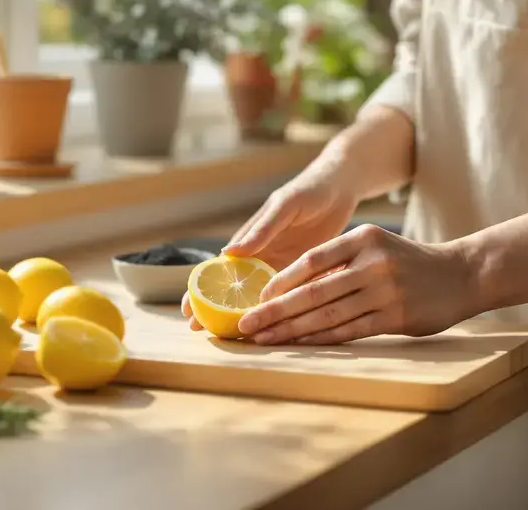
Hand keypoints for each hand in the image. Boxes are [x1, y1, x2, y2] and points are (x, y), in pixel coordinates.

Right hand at [181, 167, 360, 330]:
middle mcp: (262, 257)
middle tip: (201, 333)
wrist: (340, 187)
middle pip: (234, 290)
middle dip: (216, 312)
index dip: (200, 291)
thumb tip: (226, 253)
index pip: (218, 270)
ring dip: (246, 317)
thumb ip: (260, 229)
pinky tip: (273, 330)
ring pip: (259, 298)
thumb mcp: (283, 206)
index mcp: (250, 240)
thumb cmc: (307, 190)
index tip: (187, 312)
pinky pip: (288, 296)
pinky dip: (279, 312)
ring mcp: (282, 267)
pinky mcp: (304, 273)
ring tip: (232, 340)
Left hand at [234, 224, 480, 344]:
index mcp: (362, 238)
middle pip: (313, 292)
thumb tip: (290, 285)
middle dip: (275, 312)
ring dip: (292, 331)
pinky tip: (299, 346)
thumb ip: (340, 261)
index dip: (280, 283)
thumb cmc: (408, 262)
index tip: (255, 300)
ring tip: (265, 339)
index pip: (311, 262)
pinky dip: (320, 340)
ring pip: (328, 315)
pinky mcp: (395, 316)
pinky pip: (349, 331)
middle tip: (246, 325)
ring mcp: (385, 291)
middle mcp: (372, 262)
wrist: (461, 274)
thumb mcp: (375, 246)